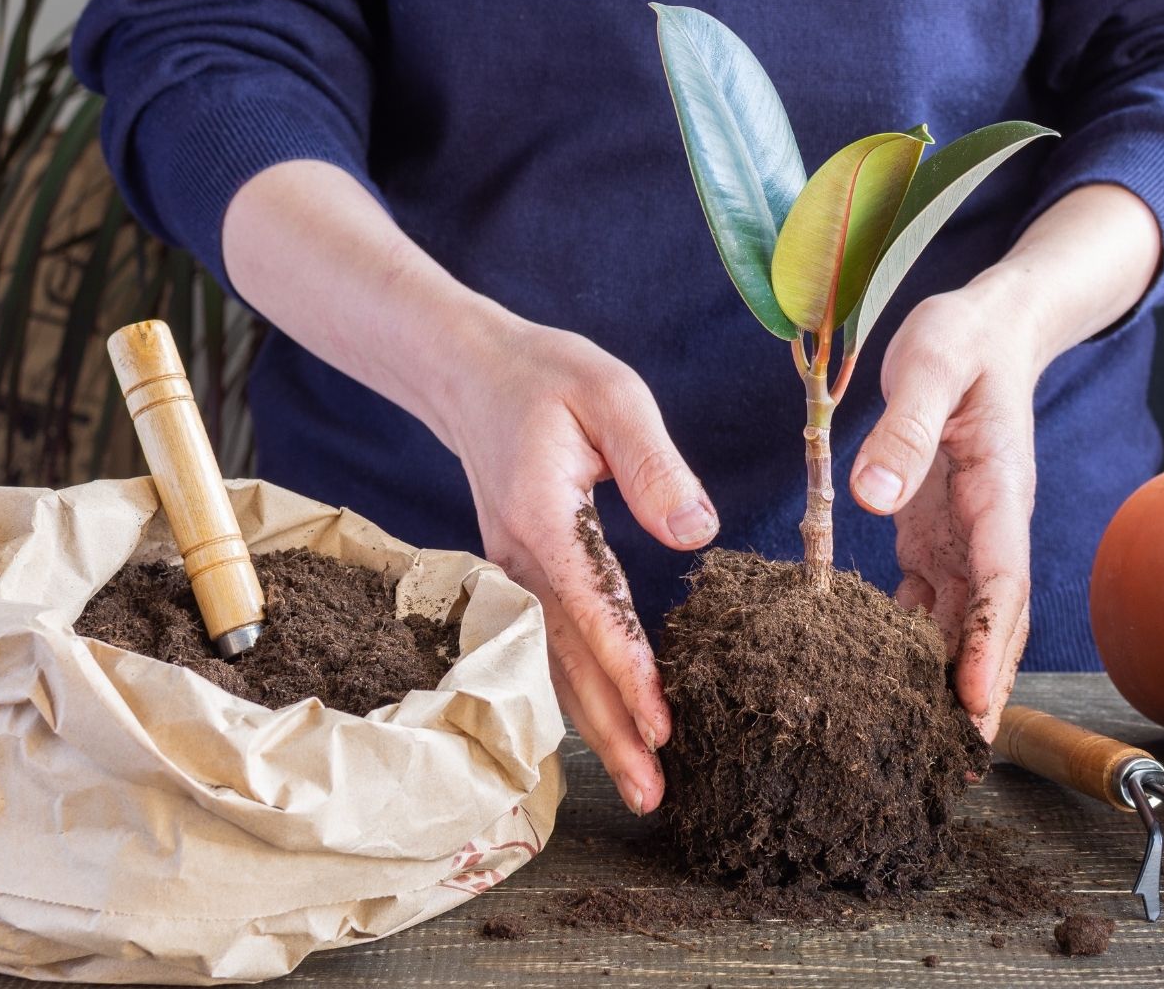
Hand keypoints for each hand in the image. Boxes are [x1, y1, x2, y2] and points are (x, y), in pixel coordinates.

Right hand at [221, 161, 715, 813]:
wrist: (466, 370)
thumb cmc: (547, 376)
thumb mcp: (611, 393)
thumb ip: (653, 462)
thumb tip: (696, 532)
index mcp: (542, 517)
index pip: (590, 608)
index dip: (626, 669)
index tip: (660, 724)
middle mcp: (517, 557)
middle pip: (564, 660)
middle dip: (610, 730)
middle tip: (652, 793)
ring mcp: (509, 571)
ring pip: (551, 664)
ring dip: (593, 726)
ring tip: (638, 784)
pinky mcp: (516, 574)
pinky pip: (545, 645)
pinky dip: (573, 694)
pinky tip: (604, 730)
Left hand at [847, 183, 1163, 739]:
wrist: (989, 325)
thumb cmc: (963, 337)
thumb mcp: (931, 363)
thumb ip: (904, 430)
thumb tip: (871, 499)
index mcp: (1000, 490)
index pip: (1001, 582)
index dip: (989, 646)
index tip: (975, 703)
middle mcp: (989, 526)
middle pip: (992, 622)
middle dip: (979, 690)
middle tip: (958, 760)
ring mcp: (963, 535)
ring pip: (960, 622)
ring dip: (944, 680)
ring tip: (919, 745)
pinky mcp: (934, 533)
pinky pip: (924, 600)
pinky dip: (907, 644)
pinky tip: (874, 683)